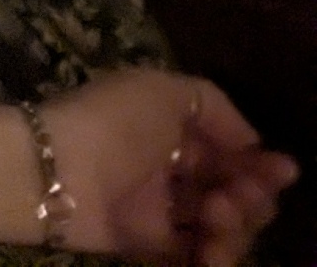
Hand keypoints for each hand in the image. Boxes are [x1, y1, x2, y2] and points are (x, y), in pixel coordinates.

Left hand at [43, 70, 298, 266]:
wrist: (56, 171)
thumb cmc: (113, 122)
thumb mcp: (164, 90)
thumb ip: (213, 105)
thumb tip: (251, 139)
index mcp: (170, 128)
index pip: (228, 151)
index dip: (259, 163)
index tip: (282, 172)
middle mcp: (167, 168)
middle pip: (232, 191)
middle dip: (252, 197)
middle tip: (237, 197)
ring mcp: (158, 209)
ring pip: (221, 227)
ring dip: (236, 227)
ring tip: (218, 217)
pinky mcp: (148, 245)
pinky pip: (195, 256)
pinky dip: (214, 259)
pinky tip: (214, 254)